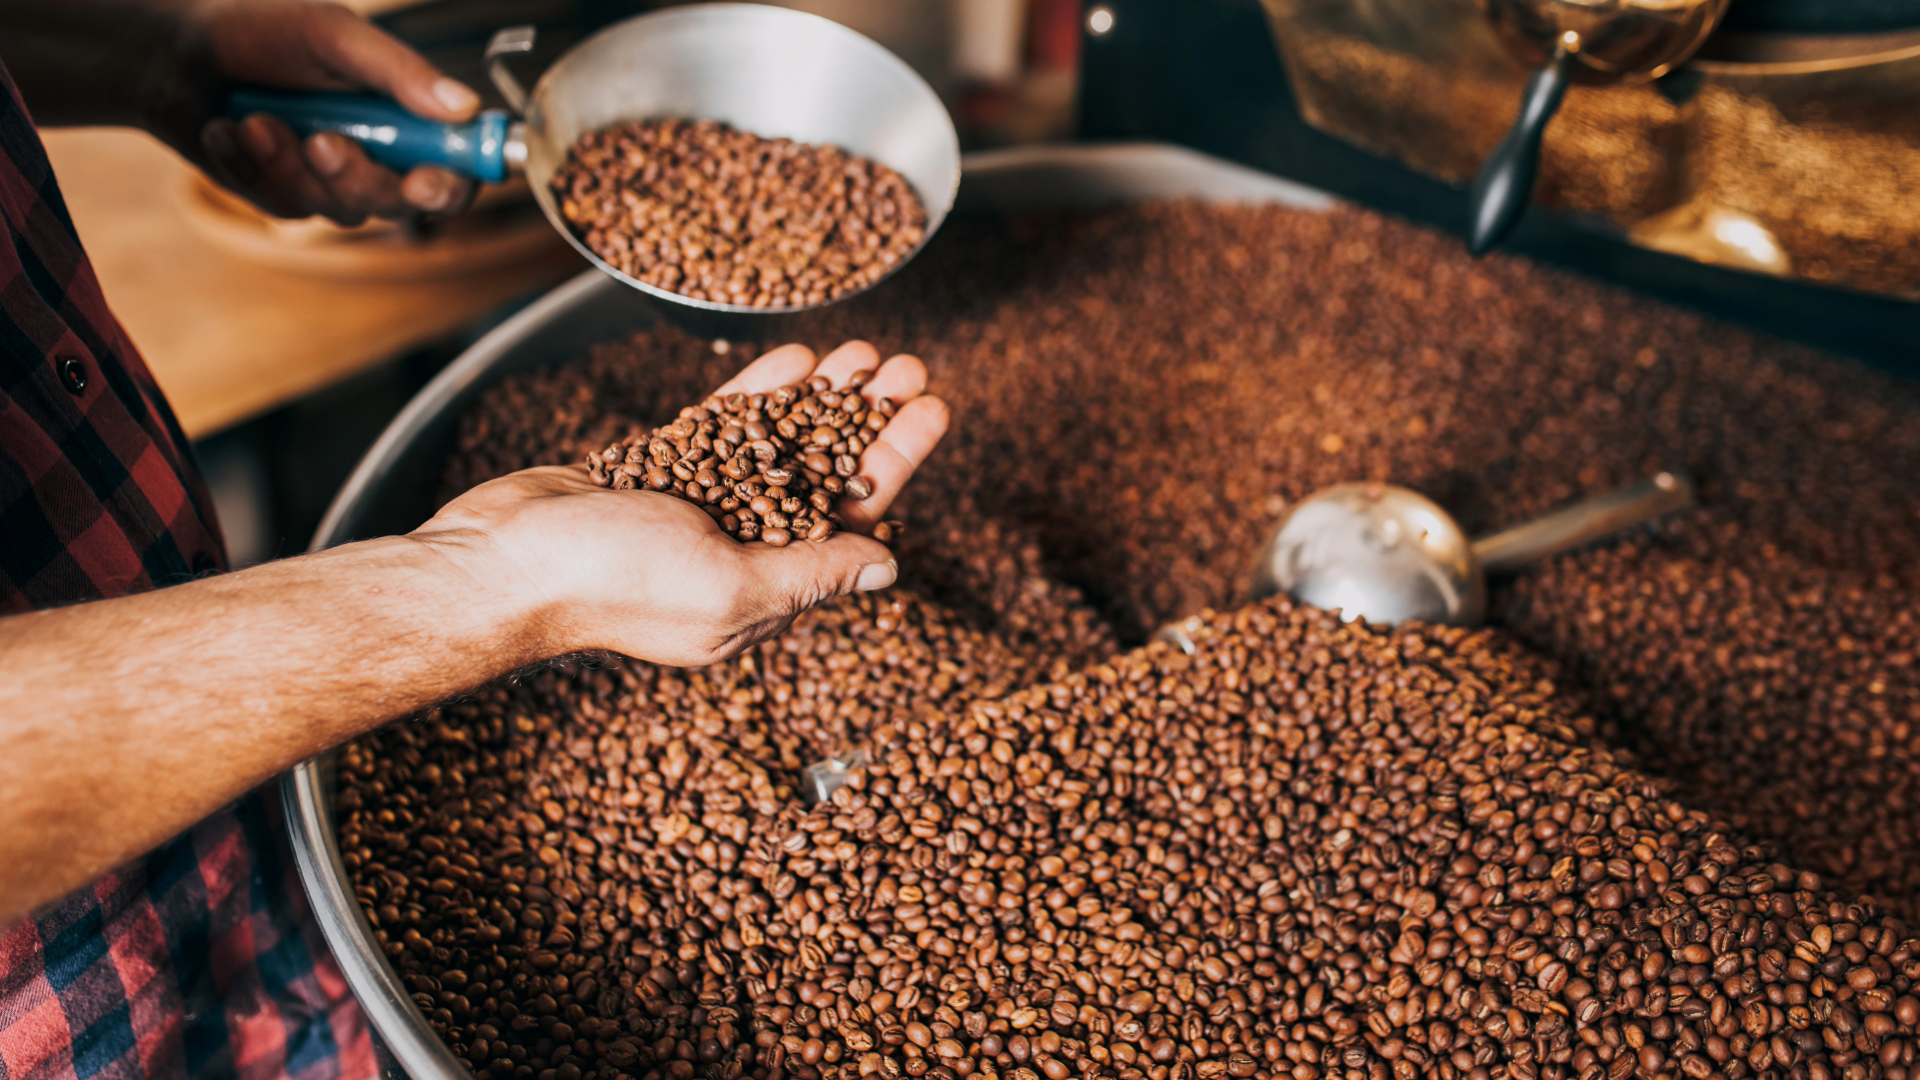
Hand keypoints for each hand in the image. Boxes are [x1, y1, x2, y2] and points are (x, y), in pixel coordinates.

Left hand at [163, 0, 480, 224]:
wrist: (173, 54)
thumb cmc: (260, 32)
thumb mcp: (333, 35)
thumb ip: (400, 71)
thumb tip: (464, 106)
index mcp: (408, 114)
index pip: (458, 167)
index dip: (451, 183)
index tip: (421, 180)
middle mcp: (381, 154)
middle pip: (402, 202)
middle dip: (357, 177)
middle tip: (321, 140)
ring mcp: (334, 182)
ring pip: (341, 210)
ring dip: (291, 166)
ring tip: (253, 119)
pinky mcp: (288, 198)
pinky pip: (286, 208)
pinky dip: (252, 168)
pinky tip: (226, 131)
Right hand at [414, 342, 949, 666]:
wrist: (499, 560)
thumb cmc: (610, 582)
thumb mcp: (729, 584)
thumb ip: (811, 574)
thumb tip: (888, 567)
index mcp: (764, 591)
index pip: (853, 519)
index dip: (896, 461)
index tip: (933, 410)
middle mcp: (737, 551)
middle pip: (824, 474)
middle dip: (869, 420)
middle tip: (910, 366)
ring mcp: (696, 507)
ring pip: (778, 443)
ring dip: (822, 398)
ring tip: (864, 348)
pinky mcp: (656, 470)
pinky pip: (721, 428)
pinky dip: (758, 395)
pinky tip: (796, 358)